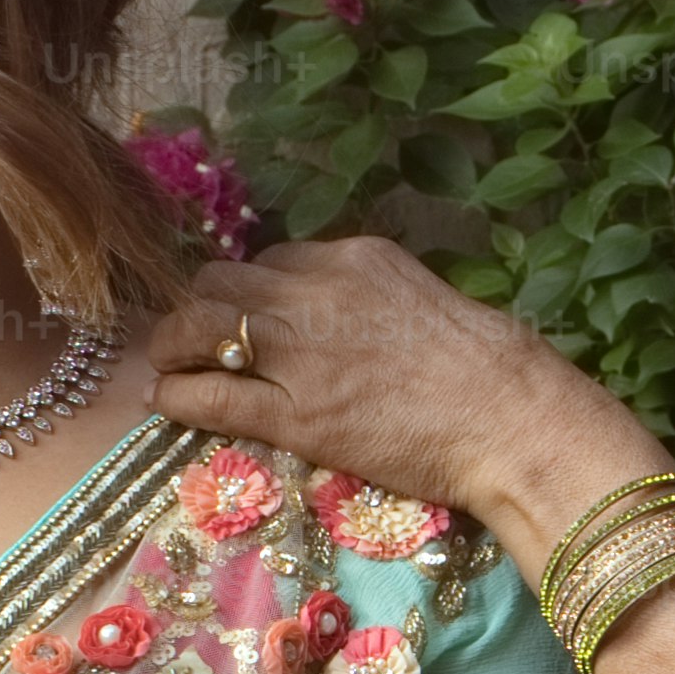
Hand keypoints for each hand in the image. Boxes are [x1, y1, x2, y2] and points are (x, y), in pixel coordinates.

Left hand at [135, 238, 645, 551]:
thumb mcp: (418, 299)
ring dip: (171, 344)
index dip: (248, 291)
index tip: (242, 315)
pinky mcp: (296, 414)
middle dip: (196, 307)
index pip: (270, 260)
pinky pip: (210, 394)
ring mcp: (302, 352)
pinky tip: (167, 400)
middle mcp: (317, 292)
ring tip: (166, 364)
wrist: (508, 416)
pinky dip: (176, 394)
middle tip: (188, 336)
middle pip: (218, 282)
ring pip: (200, 327)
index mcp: (353, 257)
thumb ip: (364, 298)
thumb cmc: (482, 368)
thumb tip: (326, 315)